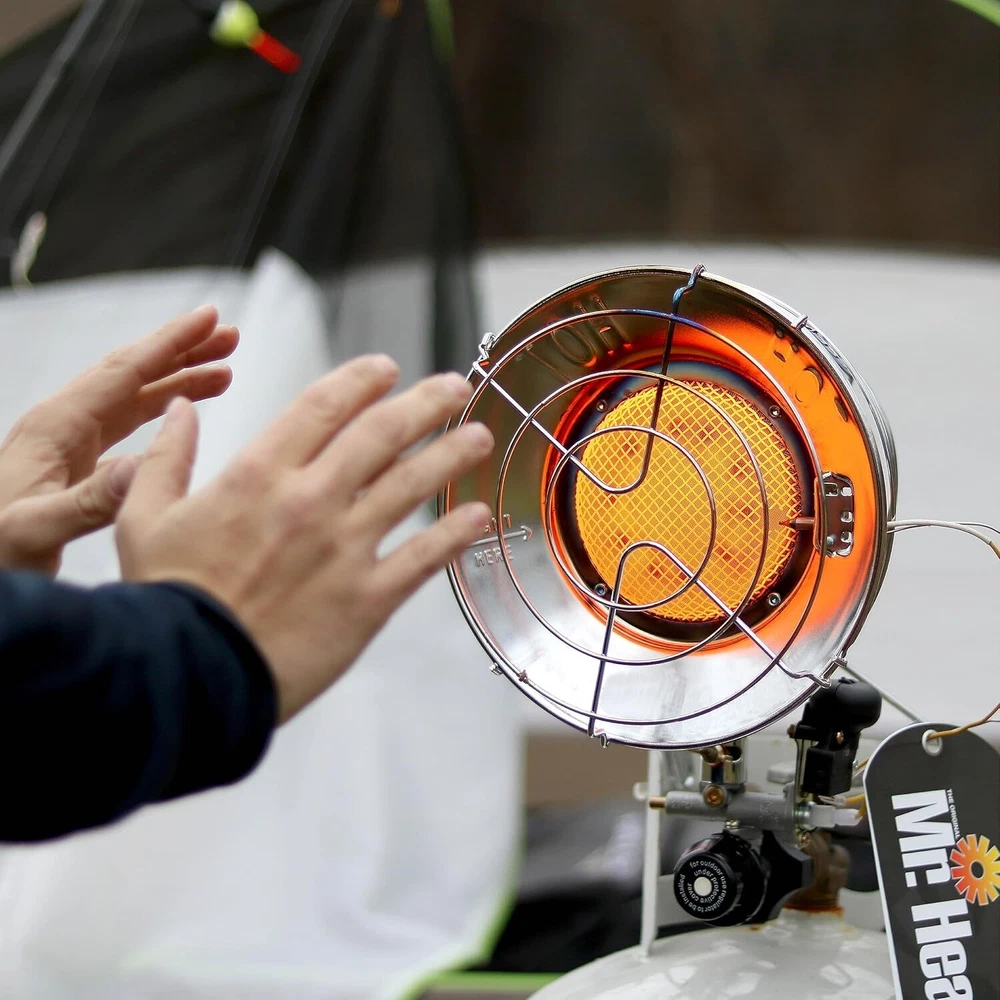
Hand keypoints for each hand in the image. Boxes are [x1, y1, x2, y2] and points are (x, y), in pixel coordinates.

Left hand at [0, 306, 236, 572]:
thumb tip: (144, 466)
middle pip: (133, 374)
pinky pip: (128, 429)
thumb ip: (90, 500)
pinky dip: (162, 416)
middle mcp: (63, 428)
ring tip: (224, 372)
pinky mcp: (77, 469)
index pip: (124, 372)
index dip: (170, 343)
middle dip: (183, 352)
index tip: (208, 317)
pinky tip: (183, 419)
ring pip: (134, 399)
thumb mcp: (36, 530)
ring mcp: (70, 447)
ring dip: (179, 382)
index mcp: (56, 428)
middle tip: (229, 337)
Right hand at [116, 356, 492, 722]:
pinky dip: (456, 534)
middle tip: (455, 387)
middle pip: (383, 433)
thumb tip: (179, 413)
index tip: (387, 369)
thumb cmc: (168, 602)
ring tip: (480, 437)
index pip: (323, 406)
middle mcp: (310, 501)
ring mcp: (344, 549)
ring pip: (413, 485)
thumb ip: (164, 459)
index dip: (362, 380)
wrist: (190, 678)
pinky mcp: (367, 599)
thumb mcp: (144, 519)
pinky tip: (479, 516)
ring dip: (453, 454)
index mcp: (258, 476)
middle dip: (426, 402)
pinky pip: (424, 557)